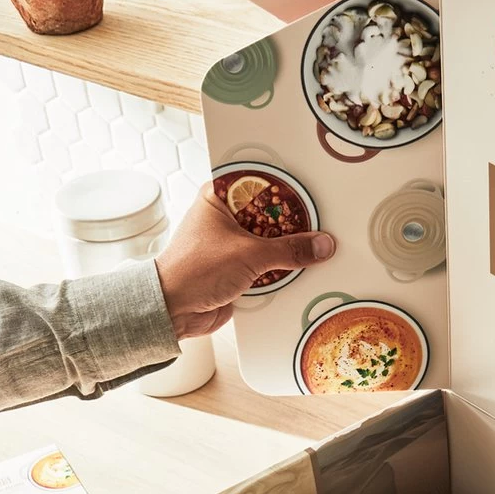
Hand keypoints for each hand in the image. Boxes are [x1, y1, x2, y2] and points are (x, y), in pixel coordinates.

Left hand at [154, 184, 336, 339]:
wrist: (173, 310)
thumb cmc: (194, 270)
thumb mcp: (249, 254)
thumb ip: (289, 250)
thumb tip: (320, 245)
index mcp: (219, 199)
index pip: (259, 184)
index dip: (285, 188)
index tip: (311, 193)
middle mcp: (225, 219)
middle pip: (269, 216)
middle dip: (293, 224)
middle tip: (320, 223)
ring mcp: (231, 245)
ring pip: (269, 242)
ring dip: (287, 251)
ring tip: (314, 248)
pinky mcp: (237, 270)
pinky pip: (267, 266)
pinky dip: (280, 271)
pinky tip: (299, 270)